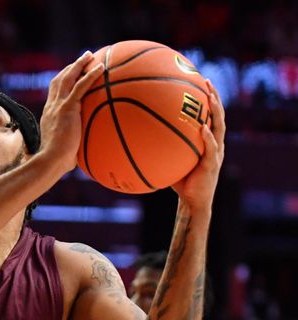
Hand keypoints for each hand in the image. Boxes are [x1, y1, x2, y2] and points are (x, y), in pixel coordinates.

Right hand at [38, 51, 104, 173]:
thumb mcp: (64, 151)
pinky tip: (101, 67)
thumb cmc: (57, 163)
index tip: (72, 75)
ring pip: (67, 78)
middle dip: (71, 68)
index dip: (63, 81)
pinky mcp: (67, 108)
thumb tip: (84, 157)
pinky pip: (80, 86)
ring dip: (79, 64)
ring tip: (90, 55)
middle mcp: (51, 107)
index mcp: (49, 115)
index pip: (54, 93)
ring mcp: (58, 106)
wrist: (50, 161)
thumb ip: (73, 148)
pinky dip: (90, 75)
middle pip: (59, 80)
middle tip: (83, 59)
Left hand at [171, 80, 225, 212]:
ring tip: (211, 98)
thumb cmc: (181, 182)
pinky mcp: (211, 165)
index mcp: (207, 141)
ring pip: (219, 128)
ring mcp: (215, 153)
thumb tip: (136, 139)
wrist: (193, 202)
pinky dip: (208, 138)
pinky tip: (203, 129)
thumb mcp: (170, 161)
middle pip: (218, 115)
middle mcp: (215, 144)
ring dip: (216, 112)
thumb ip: (160, 149)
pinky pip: (211, 149)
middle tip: (205, 81)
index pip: (209, 115)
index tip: (199, 81)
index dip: (207, 99)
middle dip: (214, 97)